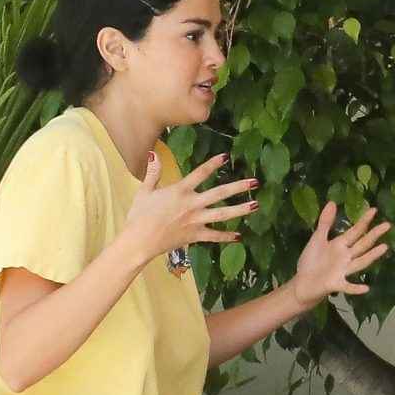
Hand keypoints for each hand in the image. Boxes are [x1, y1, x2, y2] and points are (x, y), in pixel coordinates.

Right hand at [124, 150, 257, 262]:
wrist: (139, 241)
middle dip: (238, 187)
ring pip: (222, 214)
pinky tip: (238, 236)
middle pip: (219, 193)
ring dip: (240, 210)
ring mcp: (195, 221)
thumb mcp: (144, 191)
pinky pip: (213, 236)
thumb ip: (153, 172)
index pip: (200, 173)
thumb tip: (153, 153)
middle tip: (254, 182)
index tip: (226, 156)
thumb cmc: (139, 216)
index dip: (213, 164)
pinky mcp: (194, 236)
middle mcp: (191, 204)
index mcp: (180, 191)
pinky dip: (226, 237)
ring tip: (255, 206)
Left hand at [291, 201, 390, 308]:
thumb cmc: (311, 261)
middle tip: (387, 225)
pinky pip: (347, 286)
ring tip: (384, 247)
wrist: (302, 283)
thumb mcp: (317, 239)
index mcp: (340, 244)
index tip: (374, 209)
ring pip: (360, 262)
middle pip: (362, 244)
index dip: (364, 220)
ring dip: (371, 256)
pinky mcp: (336, 284)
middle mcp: (346, 257)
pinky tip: (366, 288)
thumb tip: (332, 202)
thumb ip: (325, 223)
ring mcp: (343, 270)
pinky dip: (356, 288)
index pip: (355, 231)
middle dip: (374, 235)